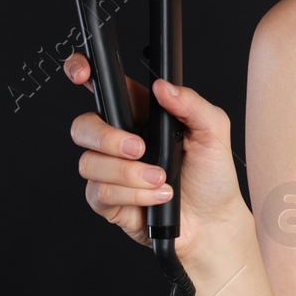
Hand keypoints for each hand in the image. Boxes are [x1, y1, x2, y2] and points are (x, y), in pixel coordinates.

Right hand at [64, 53, 249, 270]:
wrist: (213, 223)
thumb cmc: (213, 176)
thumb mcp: (214, 132)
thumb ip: (191, 103)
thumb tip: (163, 87)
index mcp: (141, 115)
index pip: (103, 88)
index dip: (81, 73)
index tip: (82, 74)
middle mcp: (119, 140)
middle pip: (83, 126)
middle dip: (106, 137)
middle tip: (140, 149)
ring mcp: (110, 171)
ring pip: (90, 163)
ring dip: (130, 174)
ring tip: (162, 180)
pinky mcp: (107, 201)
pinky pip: (100, 193)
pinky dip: (133, 195)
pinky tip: (157, 198)